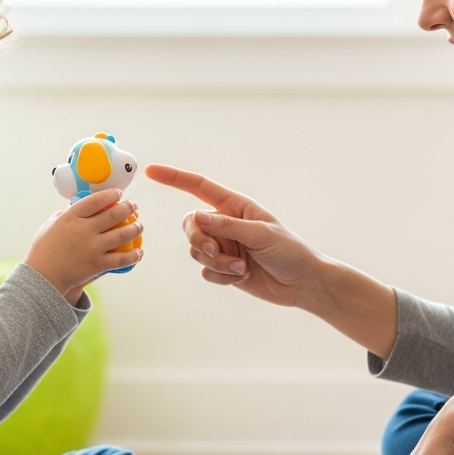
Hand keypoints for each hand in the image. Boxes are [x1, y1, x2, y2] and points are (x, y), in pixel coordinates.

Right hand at [23, 189, 143, 298]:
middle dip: (128, 207)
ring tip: (139, 225)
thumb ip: (66, 215)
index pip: (96, 200)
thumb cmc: (44, 250)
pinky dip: (134, 255)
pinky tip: (139, 252)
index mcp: (70, 217)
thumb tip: (82, 207)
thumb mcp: (50, 225)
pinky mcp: (98, 264)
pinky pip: (122, 259)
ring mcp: (92, 247)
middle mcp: (83, 230)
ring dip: (136, 228)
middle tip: (133, 206)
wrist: (43, 278)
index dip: (111, 194)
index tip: (119, 193)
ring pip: (122, 234)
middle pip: (114, 214)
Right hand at [145, 164, 324, 308]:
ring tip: (242, 268)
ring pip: (197, 252)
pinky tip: (243, 277)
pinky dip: (222, 276)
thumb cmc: (289, 252)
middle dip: (198, 239)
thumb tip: (197, 217)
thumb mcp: (261, 234)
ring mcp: (224, 246)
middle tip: (213, 250)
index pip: (200, 187)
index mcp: (236, 207)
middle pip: (191, 225)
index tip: (151, 171)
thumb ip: (227, 226)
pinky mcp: (224, 268)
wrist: (302, 284)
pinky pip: (206, 271)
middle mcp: (226, 224)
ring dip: (217, 263)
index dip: (174, 178)